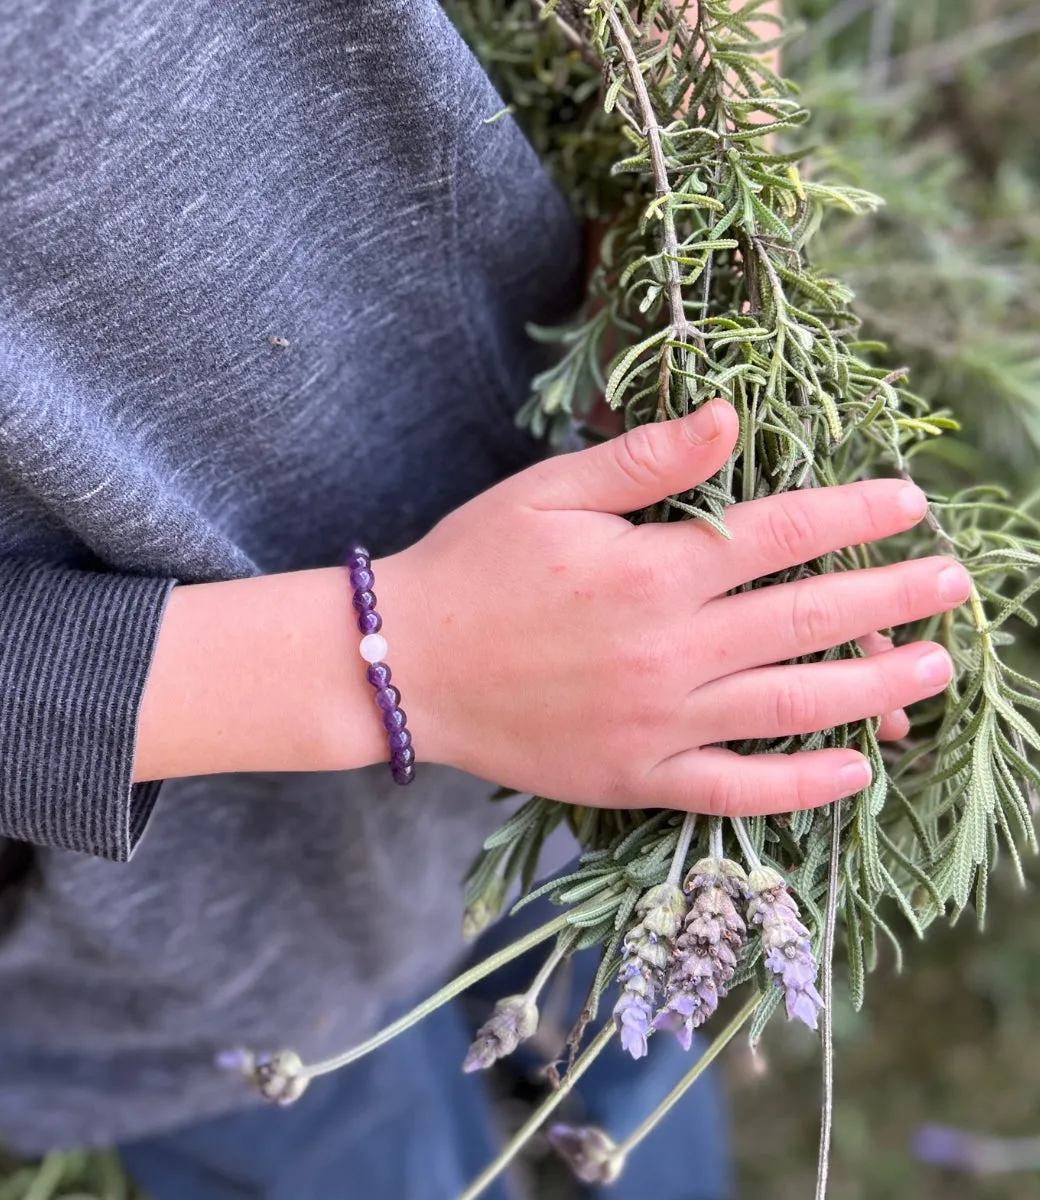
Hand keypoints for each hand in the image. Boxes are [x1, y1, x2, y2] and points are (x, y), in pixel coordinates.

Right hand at [381, 401, 968, 816]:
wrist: (405, 668)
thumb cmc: (470, 568)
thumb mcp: (546, 493)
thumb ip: (644, 461)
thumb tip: (731, 417)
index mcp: (652, 571)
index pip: (783, 534)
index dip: (856, 515)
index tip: (910, 503)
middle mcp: (670, 649)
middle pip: (808, 619)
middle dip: (893, 596)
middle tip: (956, 585)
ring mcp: (658, 723)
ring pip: (791, 706)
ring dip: (874, 686)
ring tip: (934, 669)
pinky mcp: (635, 776)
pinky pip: (735, 790)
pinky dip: (801, 785)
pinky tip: (854, 770)